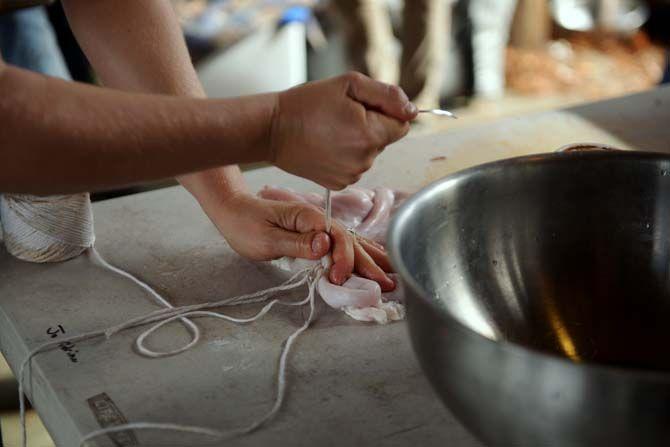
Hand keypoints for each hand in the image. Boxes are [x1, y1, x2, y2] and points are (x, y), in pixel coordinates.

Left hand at [209, 193, 395, 290]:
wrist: (233, 209)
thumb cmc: (245, 225)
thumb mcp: (266, 237)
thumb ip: (297, 242)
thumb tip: (325, 245)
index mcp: (309, 219)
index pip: (337, 239)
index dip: (343, 260)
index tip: (339, 280)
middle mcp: (318, 221)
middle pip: (351, 242)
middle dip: (369, 265)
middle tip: (388, 285)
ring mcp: (319, 227)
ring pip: (351, 243)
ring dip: (371, 260)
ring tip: (392, 275)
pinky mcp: (315, 233)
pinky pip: (343, 244)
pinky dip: (360, 253)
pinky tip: (374, 260)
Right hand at [269, 72, 417, 189]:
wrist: (273, 130)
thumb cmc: (307, 103)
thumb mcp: (349, 84)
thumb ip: (387, 95)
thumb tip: (412, 111)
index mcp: (371, 135)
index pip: (402, 126)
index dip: (386, 113)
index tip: (363, 107)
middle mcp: (364, 160)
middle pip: (385, 140)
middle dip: (371, 126)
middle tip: (340, 116)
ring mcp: (352, 175)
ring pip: (369, 154)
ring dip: (357, 142)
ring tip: (330, 131)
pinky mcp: (339, 183)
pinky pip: (354, 166)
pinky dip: (345, 156)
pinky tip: (325, 146)